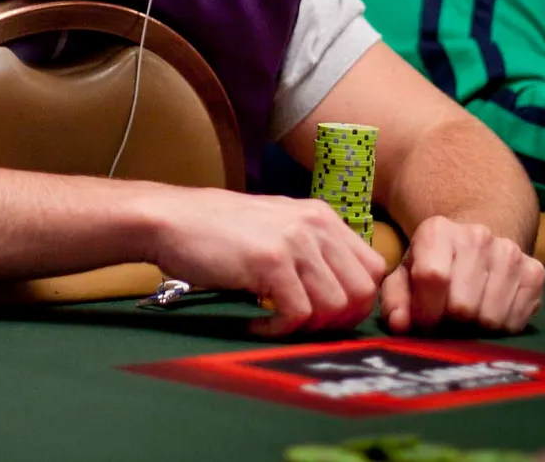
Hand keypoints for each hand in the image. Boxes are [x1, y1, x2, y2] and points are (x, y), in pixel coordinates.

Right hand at [147, 190, 387, 336]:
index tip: (324, 314)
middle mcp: (315, 224)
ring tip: (276, 323)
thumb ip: (312, 250)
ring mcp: (294, 241)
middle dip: (338, 321)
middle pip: (363, 291)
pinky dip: (279, 330)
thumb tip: (343, 295)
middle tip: (303, 326)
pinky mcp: (270, 261)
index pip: (374, 269)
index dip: (357, 301)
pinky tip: (256, 324)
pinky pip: (298, 314)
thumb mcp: (276, 227)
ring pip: (335, 307)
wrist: (170, 218)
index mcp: (322, 216)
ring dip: (307, 327)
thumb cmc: (217, 230)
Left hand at [378, 215, 543, 333]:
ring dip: (475, 327)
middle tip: (446, 319)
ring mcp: (511, 253)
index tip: (423, 324)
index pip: (433, 277)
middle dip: (450, 322)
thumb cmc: (432, 266)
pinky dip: (500, 327)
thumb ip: (395, 300)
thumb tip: (400, 325)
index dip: (426, 311)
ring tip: (467, 315)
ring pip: (491, 318)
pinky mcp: (536, 272)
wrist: (475, 245)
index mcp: (438, 230)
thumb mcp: (404, 277)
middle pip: (463, 305)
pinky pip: (516, 322)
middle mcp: (477, 235)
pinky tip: (489, 311)